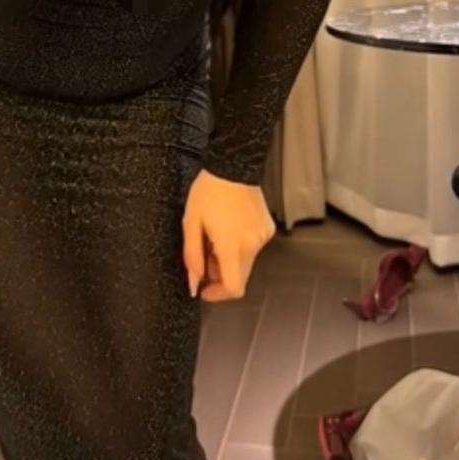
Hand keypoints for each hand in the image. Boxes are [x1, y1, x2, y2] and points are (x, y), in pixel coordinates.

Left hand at [182, 169, 277, 300]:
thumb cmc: (209, 190)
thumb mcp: (191, 223)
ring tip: (215, 234)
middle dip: (220, 273)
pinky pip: (252, 246)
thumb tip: (193, 282)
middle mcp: (252, 244)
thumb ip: (192, 257)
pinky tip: (229, 226)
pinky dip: (240, 245)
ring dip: (229, 258)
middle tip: (205, 252)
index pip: (234, 287)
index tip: (205, 289)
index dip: (218, 294)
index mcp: (232, 245)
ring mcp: (262, 236)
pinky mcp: (267, 228)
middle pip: (239, 276)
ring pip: (246, 262)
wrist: (233, 165)